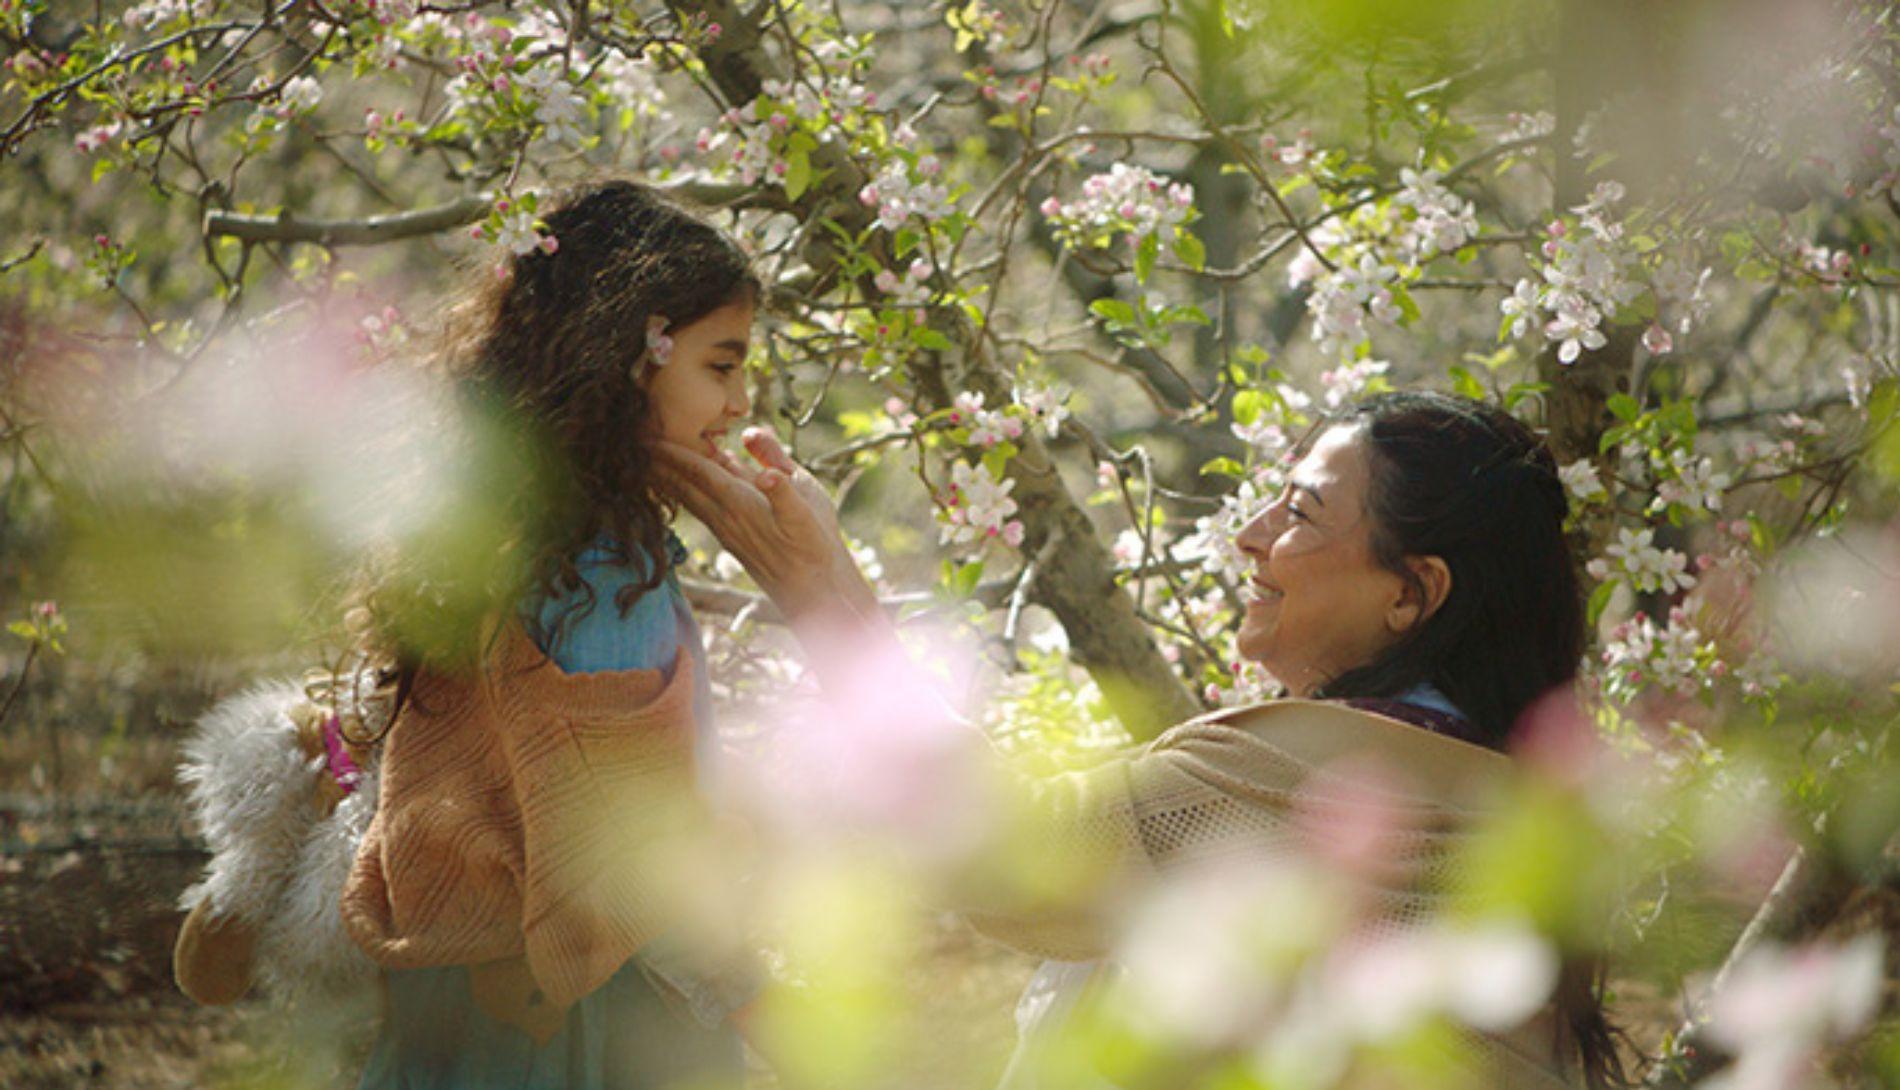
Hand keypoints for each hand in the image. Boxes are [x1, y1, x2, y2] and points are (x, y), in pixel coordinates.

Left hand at [654, 429, 876, 621]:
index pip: (698, 471)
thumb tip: (756, 448)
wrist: (812, 592)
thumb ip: (780, 474)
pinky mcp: (730, 541)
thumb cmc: (814, 543)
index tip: (649, 436)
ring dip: (666, 481)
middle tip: (634, 443)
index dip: (673, 452)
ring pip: (688, 500)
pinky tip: (681, 492)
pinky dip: (683, 496)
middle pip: (683, 485)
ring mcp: (725, 531)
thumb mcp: (807, 503)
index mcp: (740, 502)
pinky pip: (699, 511)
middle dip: (659, 464)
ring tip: (645, 465)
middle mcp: (725, 517)